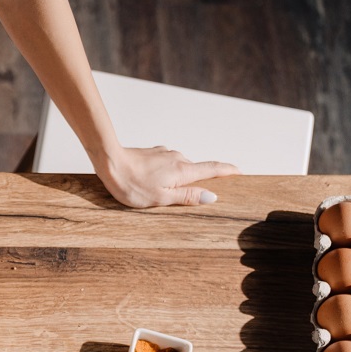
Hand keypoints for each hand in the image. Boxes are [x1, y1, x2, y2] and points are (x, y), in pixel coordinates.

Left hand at [95, 146, 240, 207]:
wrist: (110, 163)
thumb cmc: (132, 185)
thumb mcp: (161, 198)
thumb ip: (187, 197)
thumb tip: (211, 197)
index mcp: (183, 170)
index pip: (213, 169)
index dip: (229, 171)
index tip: (240, 172)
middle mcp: (178, 158)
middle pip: (197, 169)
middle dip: (201, 180)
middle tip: (202, 194)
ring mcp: (165, 154)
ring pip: (180, 167)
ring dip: (180, 178)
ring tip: (171, 192)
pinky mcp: (153, 153)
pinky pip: (167, 164)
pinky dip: (168, 173)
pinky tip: (155, 182)